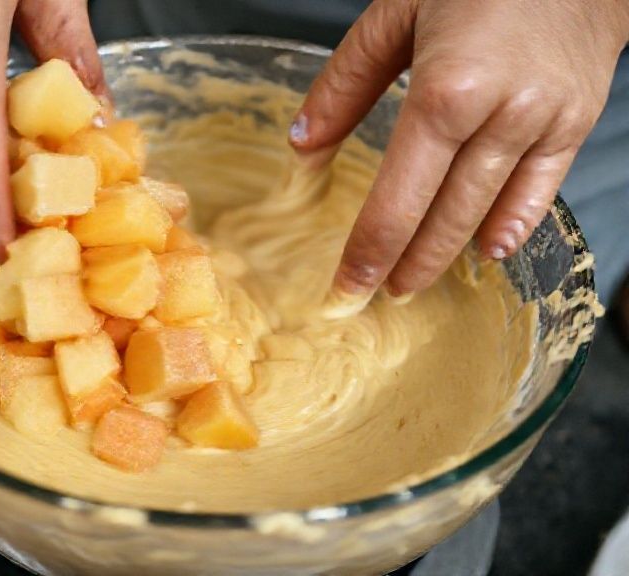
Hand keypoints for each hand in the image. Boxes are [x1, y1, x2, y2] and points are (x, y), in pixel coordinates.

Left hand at [291, 0, 628, 296]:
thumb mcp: (395, 14)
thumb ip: (345, 84)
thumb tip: (302, 146)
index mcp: (448, 89)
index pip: (398, 198)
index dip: (368, 252)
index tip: (344, 289)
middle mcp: (501, 113)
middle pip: (444, 216)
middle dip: (404, 266)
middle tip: (372, 297)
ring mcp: (546, 121)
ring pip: (488, 212)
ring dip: (447, 255)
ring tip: (412, 280)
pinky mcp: (577, 122)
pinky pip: (543, 191)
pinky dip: (514, 226)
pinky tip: (487, 252)